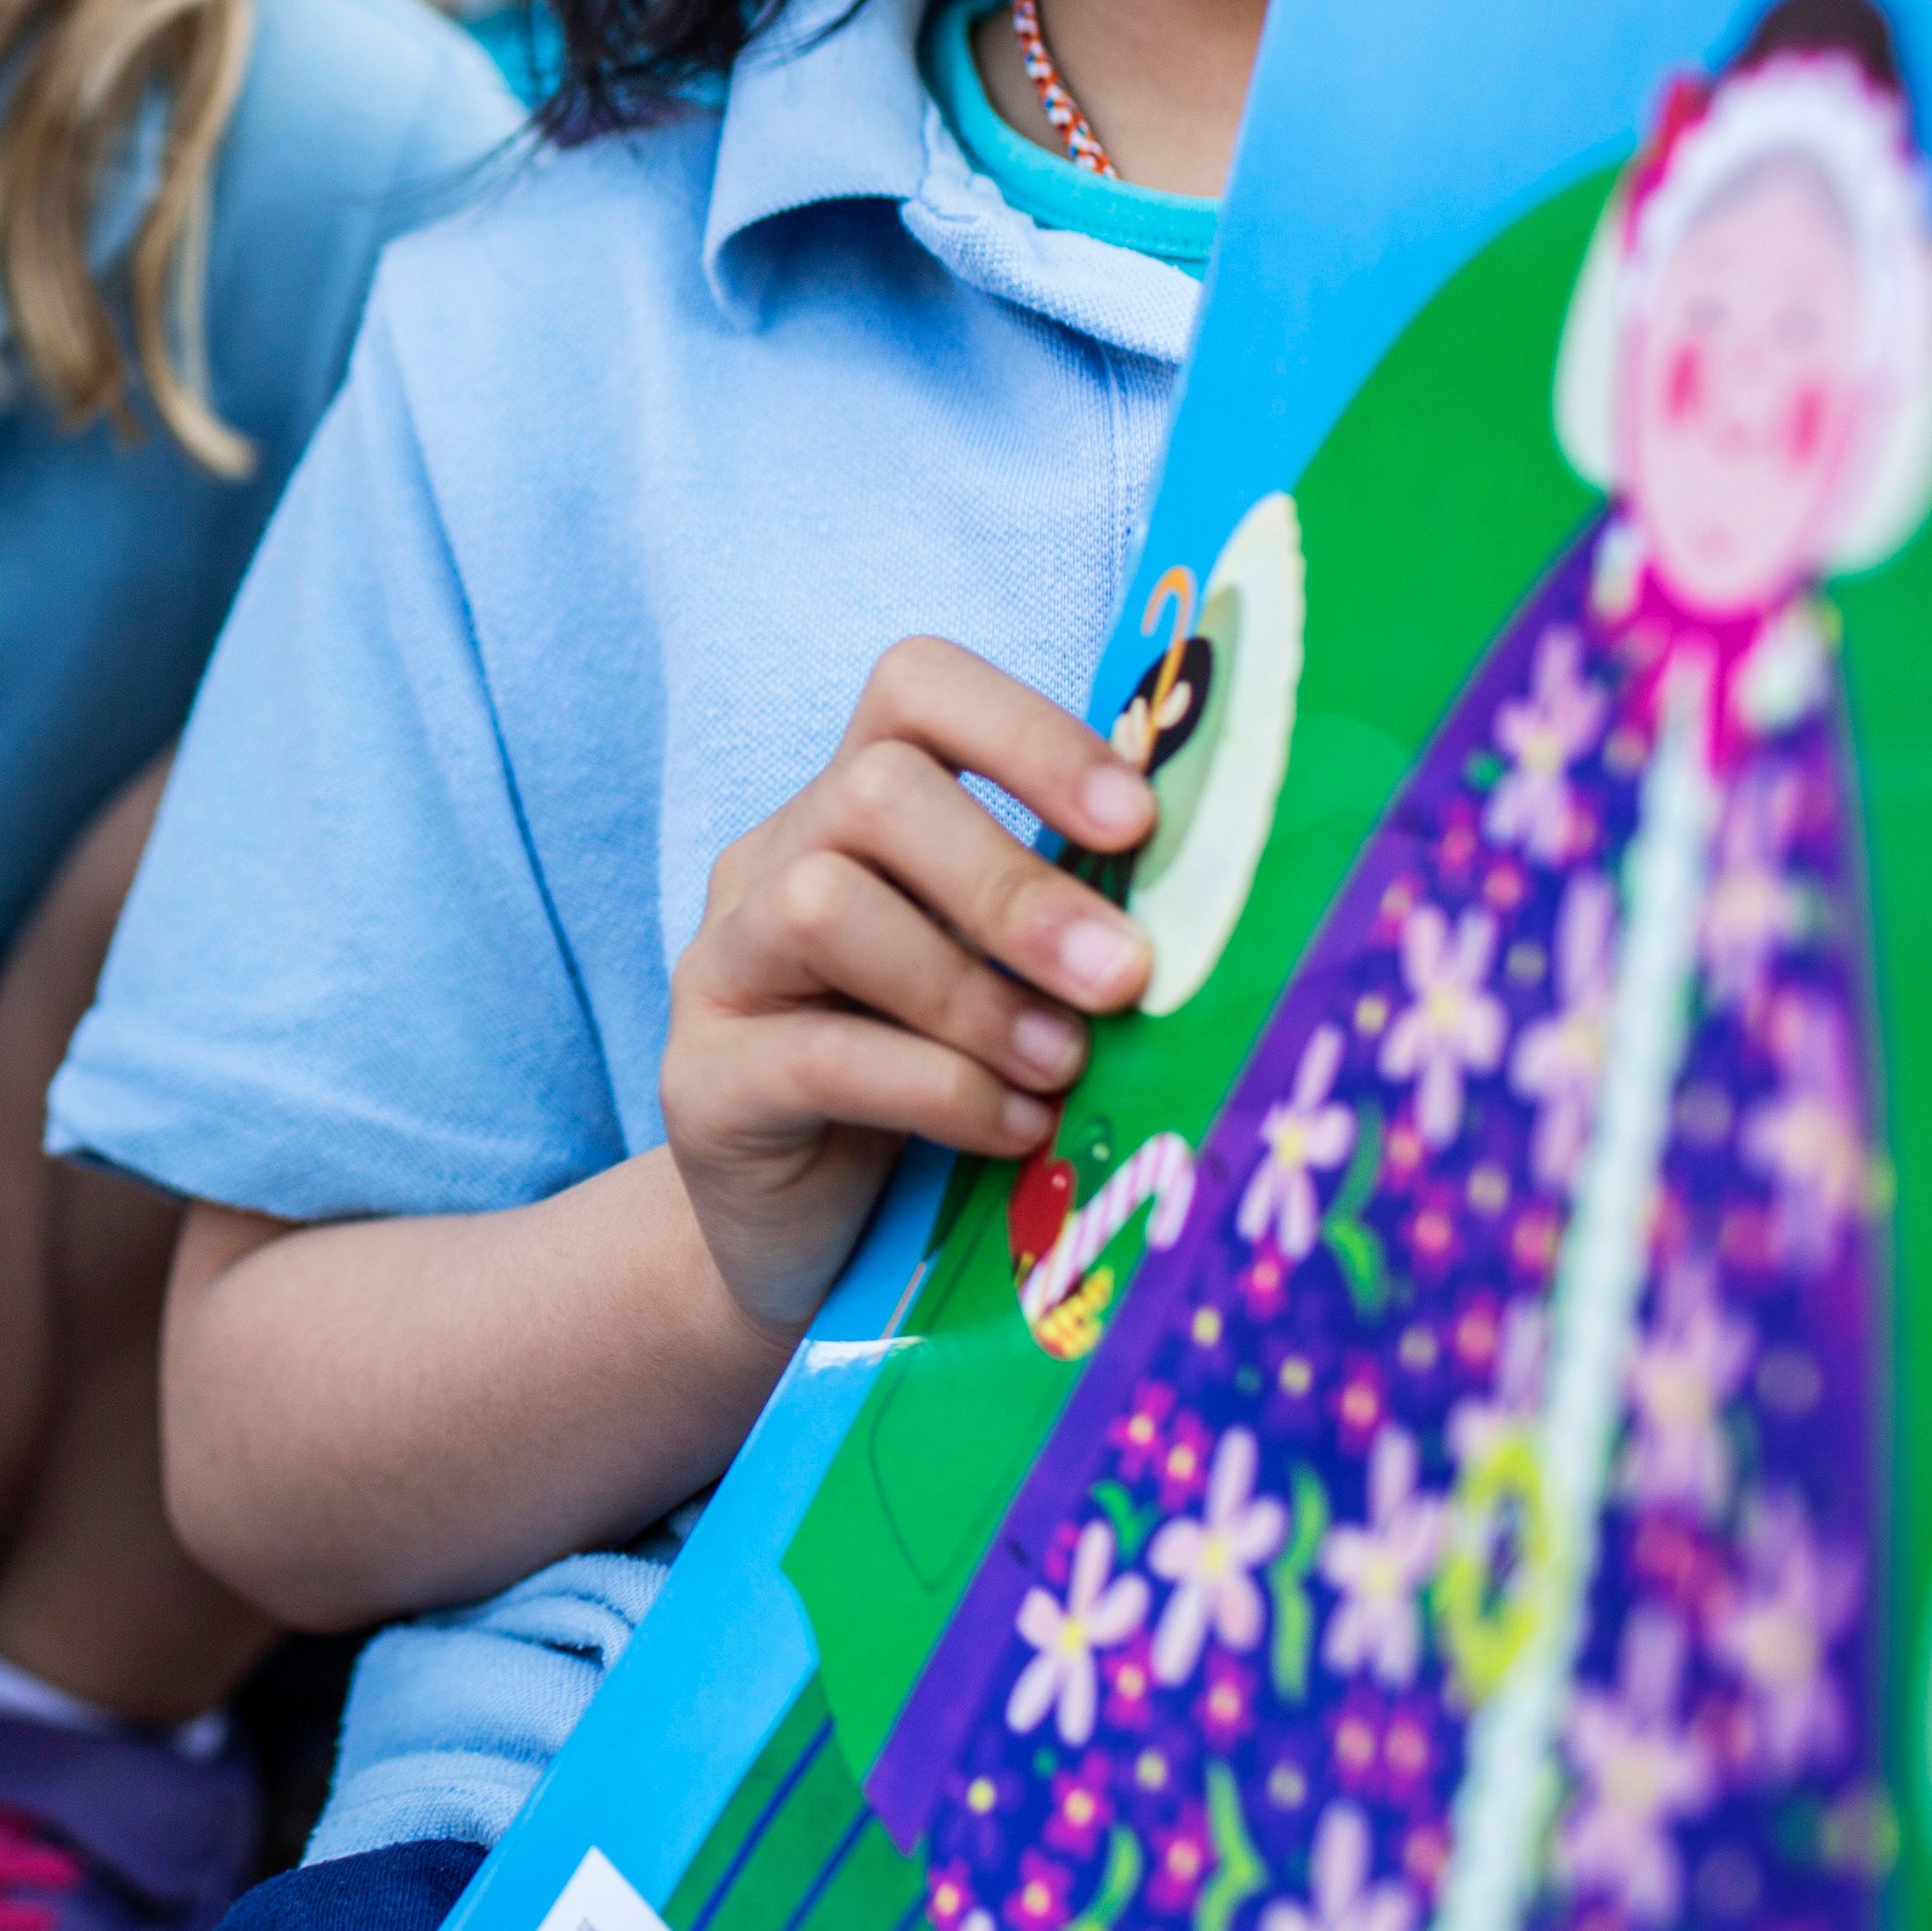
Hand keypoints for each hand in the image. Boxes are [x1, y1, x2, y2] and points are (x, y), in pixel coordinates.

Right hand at [661, 640, 1155, 1349]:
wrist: (817, 1244)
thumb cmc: (944, 1092)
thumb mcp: (1015, 985)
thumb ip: (1074, 924)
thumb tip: (1228, 892)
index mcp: (856, 813)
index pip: (913, 686)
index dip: (1028, 732)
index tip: (1136, 823)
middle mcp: (772, 865)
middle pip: (873, 789)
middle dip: (1015, 884)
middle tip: (1126, 978)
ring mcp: (722, 969)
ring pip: (822, 904)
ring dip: (971, 989)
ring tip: (1062, 1064)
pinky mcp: (703, 1082)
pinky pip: (815, 1053)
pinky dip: (938, 1088)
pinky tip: (1012, 1130)